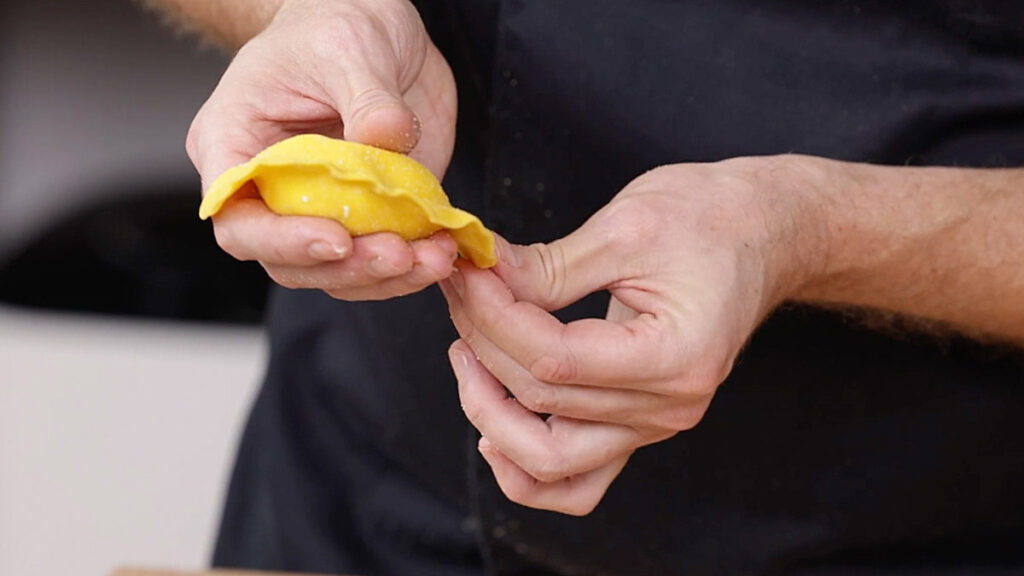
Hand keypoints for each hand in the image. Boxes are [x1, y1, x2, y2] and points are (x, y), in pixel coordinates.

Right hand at [187, 0, 459, 299]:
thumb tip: (386, 135)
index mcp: (235, 146)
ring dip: (387, 276)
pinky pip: (380, 257)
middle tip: (399, 253)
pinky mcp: (370, 213)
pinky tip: (442, 250)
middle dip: (347, 268)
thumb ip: (368, 97)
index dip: (284, 241)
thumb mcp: (348, 47)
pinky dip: (412, 265)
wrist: (377, 26)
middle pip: (289, 261)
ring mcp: (322, 206)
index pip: (239, 220)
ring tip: (433, 257)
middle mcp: (272, 189)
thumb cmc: (332, 23)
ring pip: (338, 272)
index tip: (337, 238)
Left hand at [441, 156, 825, 514]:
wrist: (764, 233)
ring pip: (549, 459)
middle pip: (542, 401)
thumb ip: (549, 266)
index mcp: (674, 356)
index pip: (552, 359)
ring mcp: (655, 424)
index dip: (493, 315)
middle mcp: (668, 406)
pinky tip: (492, 429)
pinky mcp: (639, 423)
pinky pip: (578, 480)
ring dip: (491, 413)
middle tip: (458, 289)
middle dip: (481, 342)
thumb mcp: (627, 226)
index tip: (467, 270)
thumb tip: (481, 277)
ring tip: (464, 354)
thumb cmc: (710, 218)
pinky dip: (528, 467)